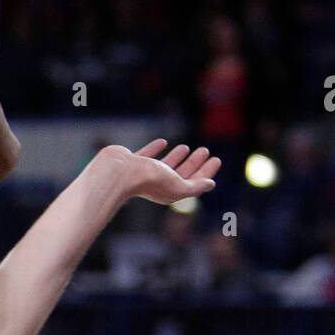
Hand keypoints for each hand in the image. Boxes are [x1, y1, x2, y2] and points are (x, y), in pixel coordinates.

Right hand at [99, 139, 220, 204]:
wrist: (118, 173)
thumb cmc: (148, 181)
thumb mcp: (178, 185)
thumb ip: (195, 186)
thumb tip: (211, 184)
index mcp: (170, 192)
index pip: (194, 182)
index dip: (206, 172)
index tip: (216, 159)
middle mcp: (158, 183)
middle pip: (182, 173)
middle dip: (195, 163)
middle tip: (205, 151)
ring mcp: (144, 173)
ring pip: (165, 164)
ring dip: (177, 156)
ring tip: (186, 147)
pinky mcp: (133, 163)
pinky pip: (148, 154)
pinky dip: (156, 148)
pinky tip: (162, 142)